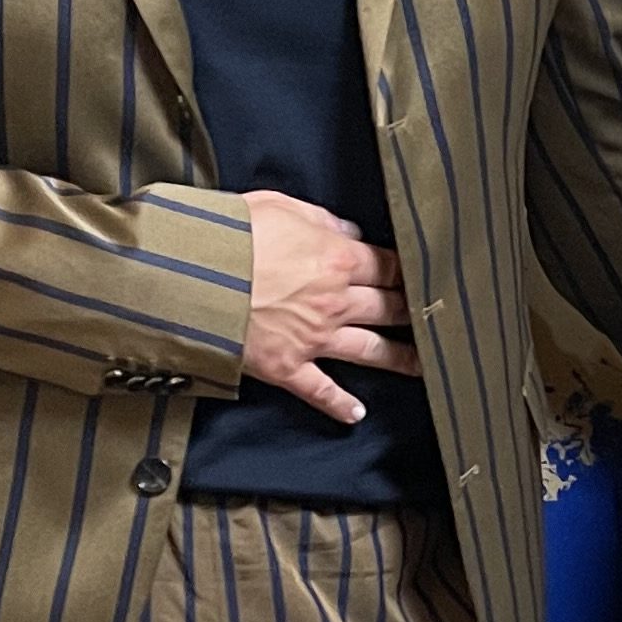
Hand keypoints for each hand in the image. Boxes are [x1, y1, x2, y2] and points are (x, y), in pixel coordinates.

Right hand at [240, 191, 418, 425]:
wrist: (187, 277)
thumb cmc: (228, 234)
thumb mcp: (277, 206)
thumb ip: (320, 219)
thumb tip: (349, 230)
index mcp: (337, 259)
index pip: (387, 266)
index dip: (406, 270)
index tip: (421, 275)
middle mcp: (335, 302)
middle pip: (388, 308)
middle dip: (412, 312)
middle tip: (434, 318)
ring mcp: (314, 338)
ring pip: (370, 350)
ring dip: (399, 358)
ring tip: (423, 366)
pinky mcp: (287, 366)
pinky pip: (321, 390)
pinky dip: (340, 405)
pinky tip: (357, 414)